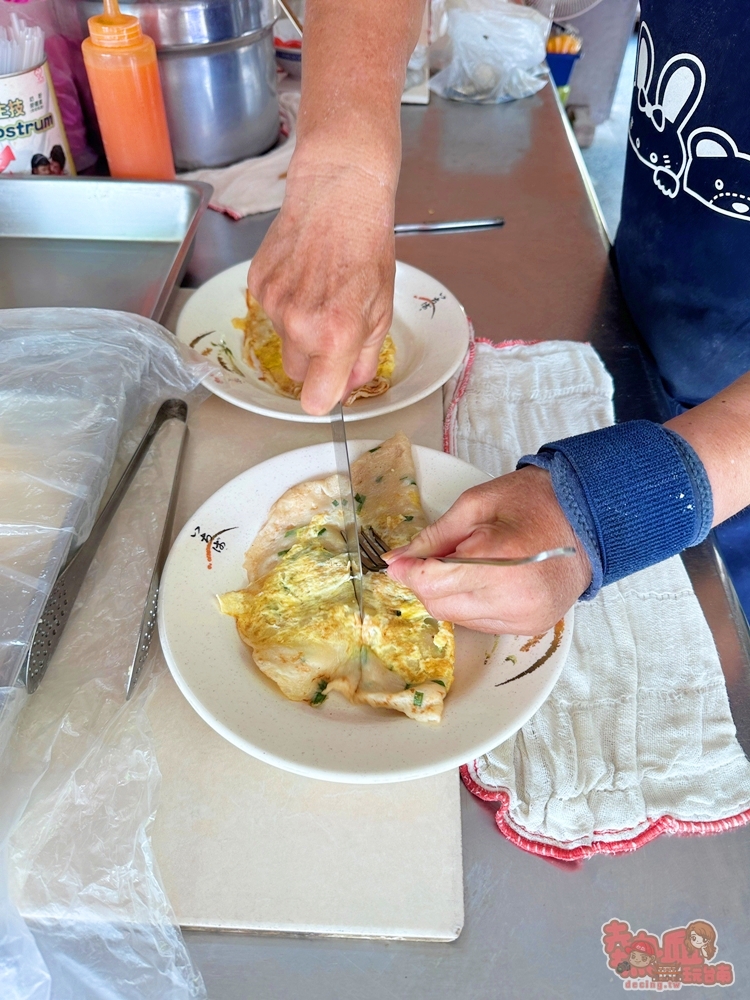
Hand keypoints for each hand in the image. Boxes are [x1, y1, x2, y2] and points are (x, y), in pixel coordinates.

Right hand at [248, 148, 396, 415]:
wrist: (337, 194)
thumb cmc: (367, 249)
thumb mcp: (381, 311)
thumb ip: (365, 359)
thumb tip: (348, 389)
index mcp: (336, 337)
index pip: (315, 401)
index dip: (324, 397)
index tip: (330, 386)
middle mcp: (298, 326)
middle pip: (296, 373)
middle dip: (314, 360)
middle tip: (333, 327)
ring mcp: (272, 305)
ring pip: (282, 340)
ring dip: (299, 327)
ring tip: (320, 289)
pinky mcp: (256, 285)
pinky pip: (269, 312)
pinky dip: (284, 302)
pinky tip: (302, 274)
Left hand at [385, 466, 591, 633]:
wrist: (588, 518)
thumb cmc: (534, 502)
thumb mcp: (477, 503)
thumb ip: (434, 535)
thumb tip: (399, 560)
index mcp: (502, 560)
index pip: (435, 582)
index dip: (410, 572)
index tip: (399, 561)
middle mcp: (515, 598)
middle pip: (441, 604)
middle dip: (427, 582)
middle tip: (433, 556)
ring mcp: (524, 618)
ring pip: (457, 618)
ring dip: (448, 593)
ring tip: (466, 563)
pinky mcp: (531, 627)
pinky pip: (481, 624)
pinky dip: (471, 604)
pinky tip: (483, 579)